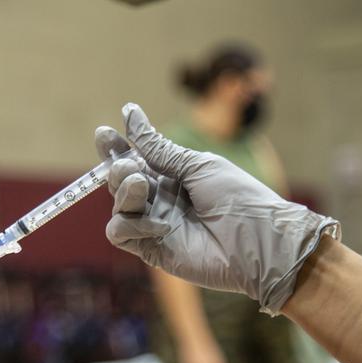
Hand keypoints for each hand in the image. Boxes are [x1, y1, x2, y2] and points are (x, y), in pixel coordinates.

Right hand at [95, 103, 339, 314]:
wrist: (258, 242)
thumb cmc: (238, 199)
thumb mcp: (197, 165)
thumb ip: (158, 148)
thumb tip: (129, 112)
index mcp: (172, 175)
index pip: (134, 158)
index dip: (115, 147)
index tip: (103, 134)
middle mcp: (160, 199)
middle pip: (120, 181)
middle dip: (118, 169)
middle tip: (133, 168)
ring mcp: (154, 224)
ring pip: (117, 206)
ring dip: (123, 193)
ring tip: (140, 186)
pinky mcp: (151, 249)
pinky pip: (120, 233)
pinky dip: (130, 225)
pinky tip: (160, 224)